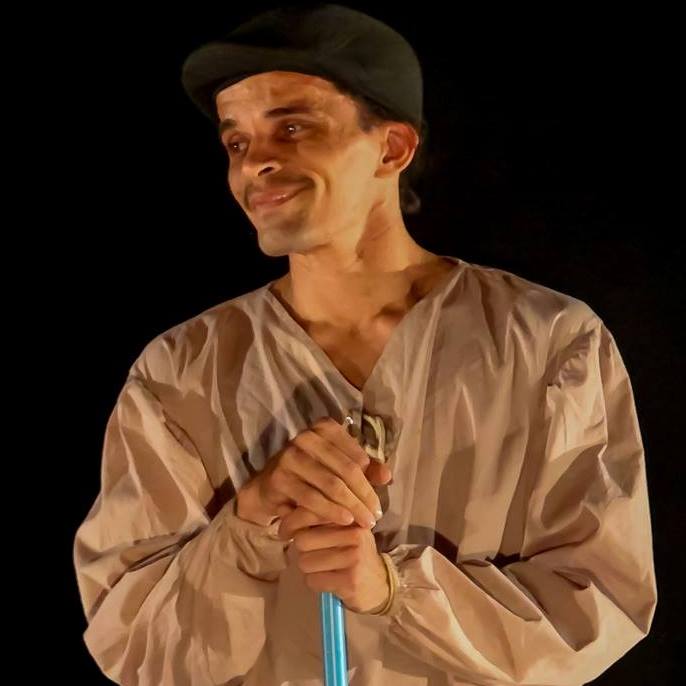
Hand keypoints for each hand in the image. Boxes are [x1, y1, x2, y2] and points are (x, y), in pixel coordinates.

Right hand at [236, 417, 385, 528]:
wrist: (270, 486)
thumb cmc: (311, 475)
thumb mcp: (339, 468)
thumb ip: (365, 470)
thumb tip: (387, 476)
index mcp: (324, 428)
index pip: (357, 457)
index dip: (371, 483)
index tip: (378, 504)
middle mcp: (306, 437)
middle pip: (346, 470)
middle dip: (364, 496)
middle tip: (375, 517)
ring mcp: (290, 456)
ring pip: (331, 485)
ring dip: (351, 506)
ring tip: (364, 522)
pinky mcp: (280, 477)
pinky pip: (311, 498)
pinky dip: (331, 511)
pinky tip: (344, 520)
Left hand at [280, 507, 390, 613]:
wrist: (381, 583)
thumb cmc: (354, 552)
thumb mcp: (339, 529)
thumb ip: (313, 518)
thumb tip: (282, 508)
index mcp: (350, 515)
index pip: (311, 512)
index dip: (291, 522)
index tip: (285, 531)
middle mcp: (354, 533)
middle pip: (302, 540)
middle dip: (301, 550)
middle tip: (312, 554)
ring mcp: (353, 557)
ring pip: (305, 562)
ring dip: (309, 569)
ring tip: (324, 568)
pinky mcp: (350, 580)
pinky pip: (313, 581)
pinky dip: (316, 583)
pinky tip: (330, 580)